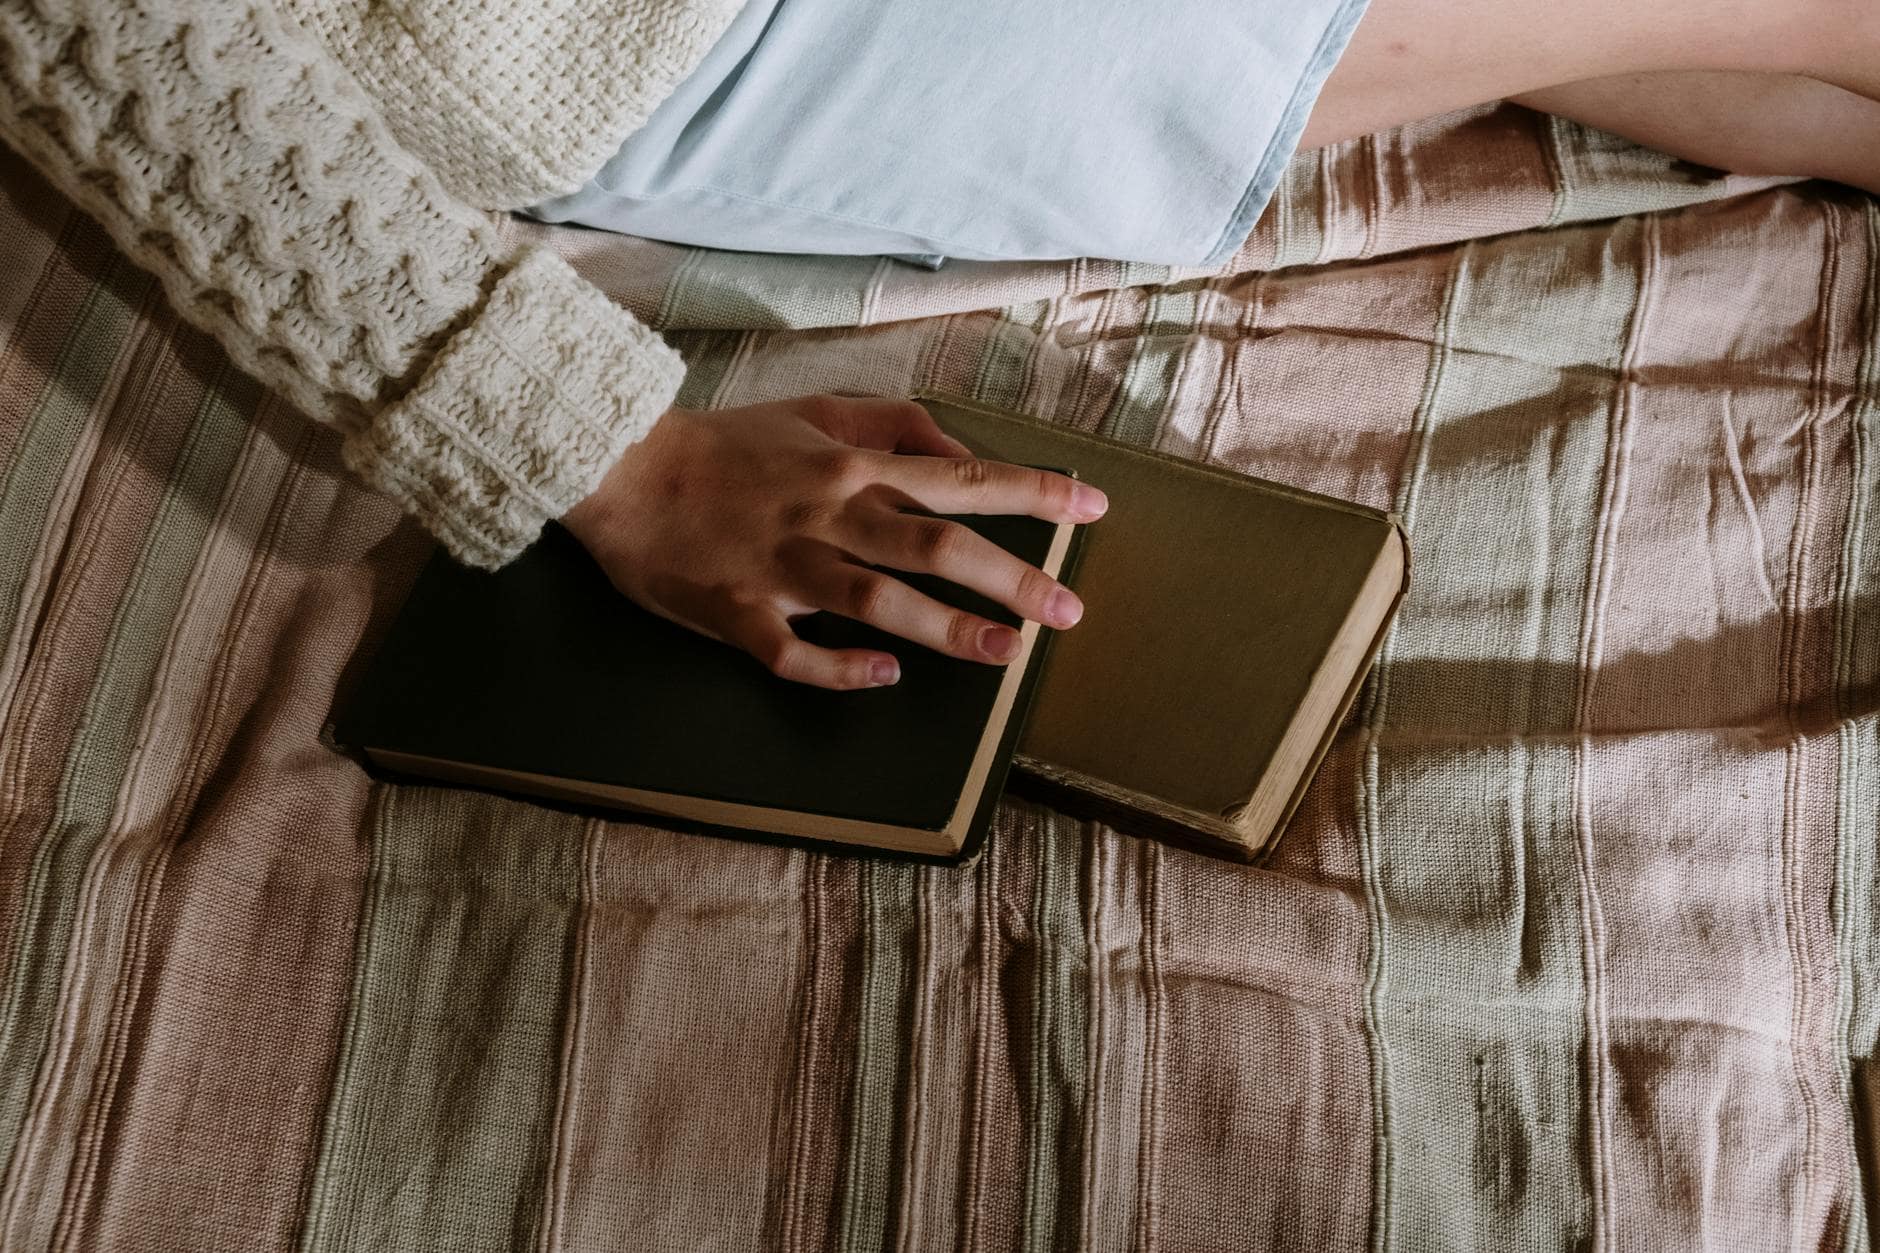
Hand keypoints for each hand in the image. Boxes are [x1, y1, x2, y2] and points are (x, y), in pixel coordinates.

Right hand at [559, 393, 1105, 690]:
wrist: (620, 468)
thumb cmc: (726, 442)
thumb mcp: (816, 408)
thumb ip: (894, 424)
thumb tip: (961, 452)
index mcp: (851, 468)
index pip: (961, 480)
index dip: (1033, 492)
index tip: (1093, 509)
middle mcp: (828, 515)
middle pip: (934, 545)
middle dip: (1010, 577)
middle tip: (1068, 610)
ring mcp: (783, 568)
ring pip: (876, 601)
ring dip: (945, 628)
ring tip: (1004, 651)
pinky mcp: (738, 611)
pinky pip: (794, 651)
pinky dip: (840, 667)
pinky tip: (883, 677)